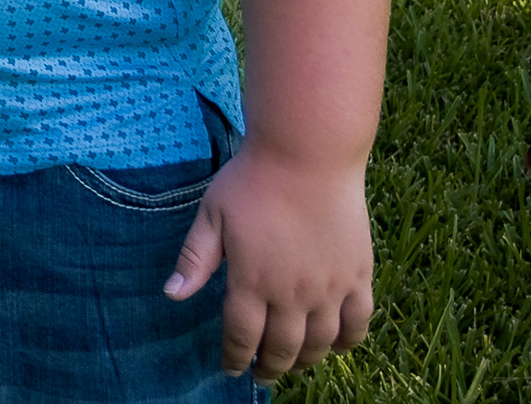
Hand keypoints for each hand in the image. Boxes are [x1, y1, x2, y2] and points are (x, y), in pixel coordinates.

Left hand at [163, 148, 373, 376]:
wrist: (306, 155)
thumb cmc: (251, 182)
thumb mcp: (212, 215)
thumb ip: (195, 259)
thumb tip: (172, 296)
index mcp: (252, 281)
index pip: (241, 336)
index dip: (234, 357)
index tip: (230, 369)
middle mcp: (292, 294)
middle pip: (282, 347)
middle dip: (270, 367)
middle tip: (262, 376)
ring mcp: (329, 288)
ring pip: (321, 343)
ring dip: (307, 360)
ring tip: (294, 364)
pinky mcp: (358, 276)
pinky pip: (358, 322)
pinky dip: (349, 341)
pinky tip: (337, 346)